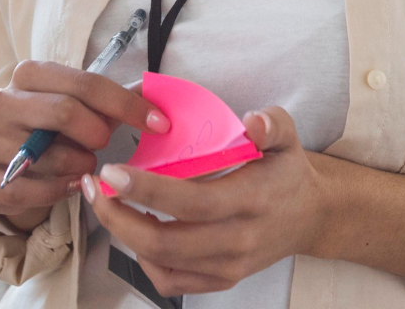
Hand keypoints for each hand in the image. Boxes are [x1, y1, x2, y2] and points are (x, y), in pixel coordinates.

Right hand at [0, 61, 169, 230]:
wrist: (10, 159)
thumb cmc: (54, 128)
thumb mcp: (82, 107)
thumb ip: (115, 101)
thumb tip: (159, 96)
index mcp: (30, 74)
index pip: (85, 83)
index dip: (127, 105)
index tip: (159, 124)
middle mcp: (3, 100)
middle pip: (63, 111)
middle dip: (97, 133)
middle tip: (105, 144)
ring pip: (47, 156)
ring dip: (78, 166)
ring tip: (83, 165)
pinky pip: (25, 189)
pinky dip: (55, 191)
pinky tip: (67, 185)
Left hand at [81, 106, 325, 295]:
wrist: (309, 216)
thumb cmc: (286, 171)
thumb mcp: (286, 135)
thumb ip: (272, 122)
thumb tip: (251, 122)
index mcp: (253, 200)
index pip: (193, 202)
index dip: (148, 190)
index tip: (113, 172)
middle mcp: (239, 239)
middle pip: (167, 241)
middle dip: (120, 217)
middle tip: (95, 186)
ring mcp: (229, 265)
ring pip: (163, 263)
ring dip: (124, 235)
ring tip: (103, 202)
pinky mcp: (221, 279)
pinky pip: (171, 281)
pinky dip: (144, 261)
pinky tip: (134, 232)